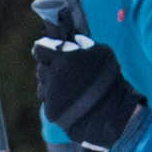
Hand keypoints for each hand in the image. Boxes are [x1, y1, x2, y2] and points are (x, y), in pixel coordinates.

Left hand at [29, 21, 142, 151]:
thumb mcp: (101, 53)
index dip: (43, 48)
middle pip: (41, 67)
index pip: (40, 48)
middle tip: (65, 71)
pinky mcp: (51, 110)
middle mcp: (53, 75)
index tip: (48, 50)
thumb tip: (71, 38)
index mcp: (64, 58)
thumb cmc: (108, 78)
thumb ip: (82, 43)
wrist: (111, 112)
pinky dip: (55, 99)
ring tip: (70, 88)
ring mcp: (51, 94)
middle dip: (50, 67)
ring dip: (51, 83)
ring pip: (42, 83)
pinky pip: (47, 99)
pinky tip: (69, 100)